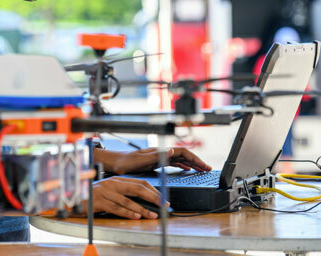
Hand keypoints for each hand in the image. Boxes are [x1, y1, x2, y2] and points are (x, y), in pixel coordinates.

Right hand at [90, 176, 165, 218]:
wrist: (74, 197)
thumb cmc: (94, 195)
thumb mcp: (110, 190)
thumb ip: (124, 192)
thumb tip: (144, 200)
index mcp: (117, 179)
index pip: (140, 182)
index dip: (153, 190)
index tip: (163, 198)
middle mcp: (113, 184)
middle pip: (137, 189)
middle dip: (153, 197)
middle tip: (163, 205)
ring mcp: (106, 192)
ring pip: (128, 201)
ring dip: (142, 209)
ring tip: (152, 215)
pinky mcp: (100, 202)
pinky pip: (116, 208)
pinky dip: (128, 213)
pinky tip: (136, 216)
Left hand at [96, 147, 211, 174]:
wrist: (113, 163)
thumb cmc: (124, 162)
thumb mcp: (140, 160)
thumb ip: (157, 156)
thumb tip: (173, 151)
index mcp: (159, 151)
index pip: (182, 153)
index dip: (195, 159)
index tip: (204, 166)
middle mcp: (161, 153)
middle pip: (183, 155)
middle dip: (197, 161)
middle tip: (208, 168)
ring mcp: (158, 157)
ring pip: (179, 159)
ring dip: (191, 164)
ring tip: (201, 169)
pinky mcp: (155, 162)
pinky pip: (173, 163)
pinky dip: (182, 166)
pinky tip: (185, 169)